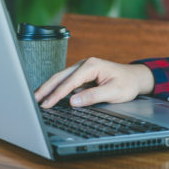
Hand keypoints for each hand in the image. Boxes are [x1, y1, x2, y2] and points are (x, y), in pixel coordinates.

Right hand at [34, 58, 154, 108]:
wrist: (135, 78)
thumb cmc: (126, 84)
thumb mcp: (113, 92)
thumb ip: (93, 96)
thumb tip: (73, 101)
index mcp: (91, 65)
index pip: (70, 81)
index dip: (57, 94)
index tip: (46, 104)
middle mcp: (84, 64)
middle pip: (60, 76)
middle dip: (46, 88)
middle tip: (33, 100)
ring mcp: (82, 68)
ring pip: (61, 78)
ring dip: (49, 87)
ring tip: (36, 98)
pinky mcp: (82, 75)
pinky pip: (66, 81)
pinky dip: (56, 88)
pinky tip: (49, 95)